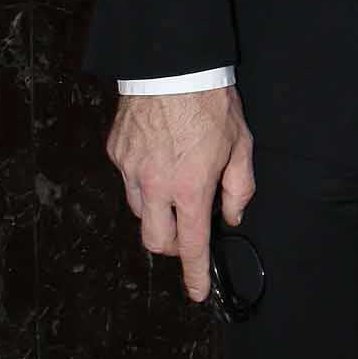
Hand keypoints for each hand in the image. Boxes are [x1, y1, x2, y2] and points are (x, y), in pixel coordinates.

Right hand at [106, 87, 254, 303]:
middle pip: (154, 240)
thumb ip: (238, 188)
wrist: (172, 66)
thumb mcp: (241, 146)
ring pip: (137, 212)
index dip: (193, 274)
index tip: (196, 292)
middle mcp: (155, 185)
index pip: (190, 245)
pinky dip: (142, 181)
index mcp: (189, 188)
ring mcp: (130, 169)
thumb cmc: (211, 104)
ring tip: (175, 185)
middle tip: (187, 230)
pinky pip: (127, 180)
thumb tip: (231, 216)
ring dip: (156, 212)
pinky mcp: (116, 153)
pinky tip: (158, 159)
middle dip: (172, 245)